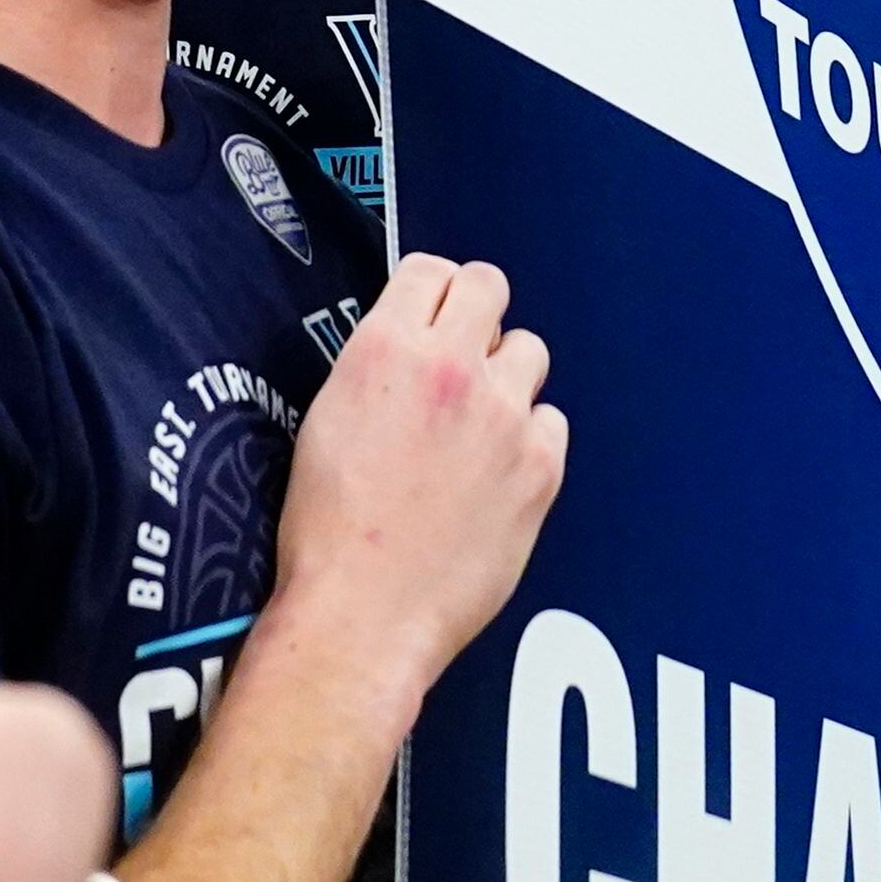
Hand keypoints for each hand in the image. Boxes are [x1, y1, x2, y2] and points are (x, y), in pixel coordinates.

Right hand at [264, 254, 568, 695]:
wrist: (363, 612)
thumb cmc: (328, 530)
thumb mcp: (328, 419)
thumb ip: (379, 367)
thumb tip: (412, 345)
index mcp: (387, 349)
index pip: (431, 270)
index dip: (432, 292)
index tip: (433, 313)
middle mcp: (454, 368)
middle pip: (490, 286)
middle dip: (477, 312)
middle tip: (465, 352)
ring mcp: (505, 415)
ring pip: (530, 352)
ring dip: (507, 376)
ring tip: (478, 425)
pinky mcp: (540, 465)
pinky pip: (552, 420)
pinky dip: (530, 438)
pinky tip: (498, 472)